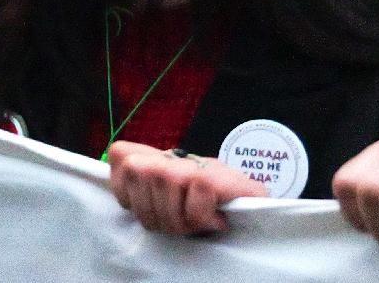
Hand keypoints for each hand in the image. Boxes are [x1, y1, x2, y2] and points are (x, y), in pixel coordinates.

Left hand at [106, 141, 266, 234]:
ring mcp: (197, 164)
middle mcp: (175, 156)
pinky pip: (197, 192)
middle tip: (176, 225)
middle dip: (153, 213)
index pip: (121, 154)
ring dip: (177, 217)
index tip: (144, 208)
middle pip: (137, 171)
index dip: (125, 188)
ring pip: (163, 180)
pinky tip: (214, 221)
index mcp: (157, 160)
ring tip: (194, 224)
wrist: (256, 211)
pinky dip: (201, 215)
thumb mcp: (168, 203)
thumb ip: (143, 192)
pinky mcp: (218, 176)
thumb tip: (126, 198)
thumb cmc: (206, 212)